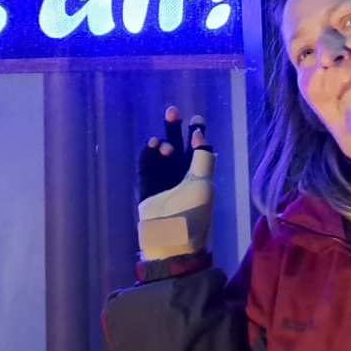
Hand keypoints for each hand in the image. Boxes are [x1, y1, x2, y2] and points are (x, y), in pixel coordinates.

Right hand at [136, 106, 215, 260]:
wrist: (171, 240)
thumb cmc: (193, 213)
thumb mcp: (204, 184)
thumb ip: (202, 159)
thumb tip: (200, 136)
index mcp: (199, 175)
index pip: (198, 150)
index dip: (197, 134)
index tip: (196, 119)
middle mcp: (181, 177)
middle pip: (177, 146)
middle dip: (175, 129)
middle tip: (172, 110)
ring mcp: (163, 183)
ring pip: (161, 155)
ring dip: (162, 144)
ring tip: (162, 144)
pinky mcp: (147, 189)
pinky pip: (146, 167)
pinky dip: (148, 154)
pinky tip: (152, 146)